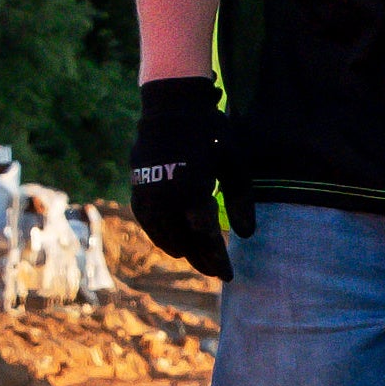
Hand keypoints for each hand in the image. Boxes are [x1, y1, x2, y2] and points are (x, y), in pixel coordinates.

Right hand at [128, 77, 229, 280]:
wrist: (171, 110)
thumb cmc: (210, 135)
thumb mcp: (234, 164)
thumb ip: (241, 201)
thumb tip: (246, 236)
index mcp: (193, 191)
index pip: (206, 239)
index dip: (218, 259)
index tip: (229, 275)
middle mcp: (167, 198)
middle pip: (186, 243)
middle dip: (203, 261)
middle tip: (218, 274)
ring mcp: (149, 196)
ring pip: (165, 238)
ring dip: (184, 252)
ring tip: (200, 261)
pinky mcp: (138, 192)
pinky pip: (150, 225)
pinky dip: (164, 237)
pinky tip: (177, 245)